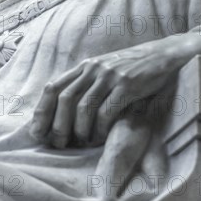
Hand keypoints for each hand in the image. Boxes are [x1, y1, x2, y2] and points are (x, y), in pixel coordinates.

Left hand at [31, 34, 200, 147]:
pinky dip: (100, 128)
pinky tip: (101, 136)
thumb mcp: (104, 71)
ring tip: (82, 143)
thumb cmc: (131, 68)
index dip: (42, 111)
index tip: (37, 132)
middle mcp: (93, 69)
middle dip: (58, 125)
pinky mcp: (128, 84)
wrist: (163, 55)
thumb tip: (63, 112)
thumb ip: (85, 84)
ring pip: (84, 107)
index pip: (53, 87)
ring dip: (80, 130)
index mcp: (84, 66)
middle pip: (65, 99)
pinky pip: (107, 110)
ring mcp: (110, 76)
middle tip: (58, 144)